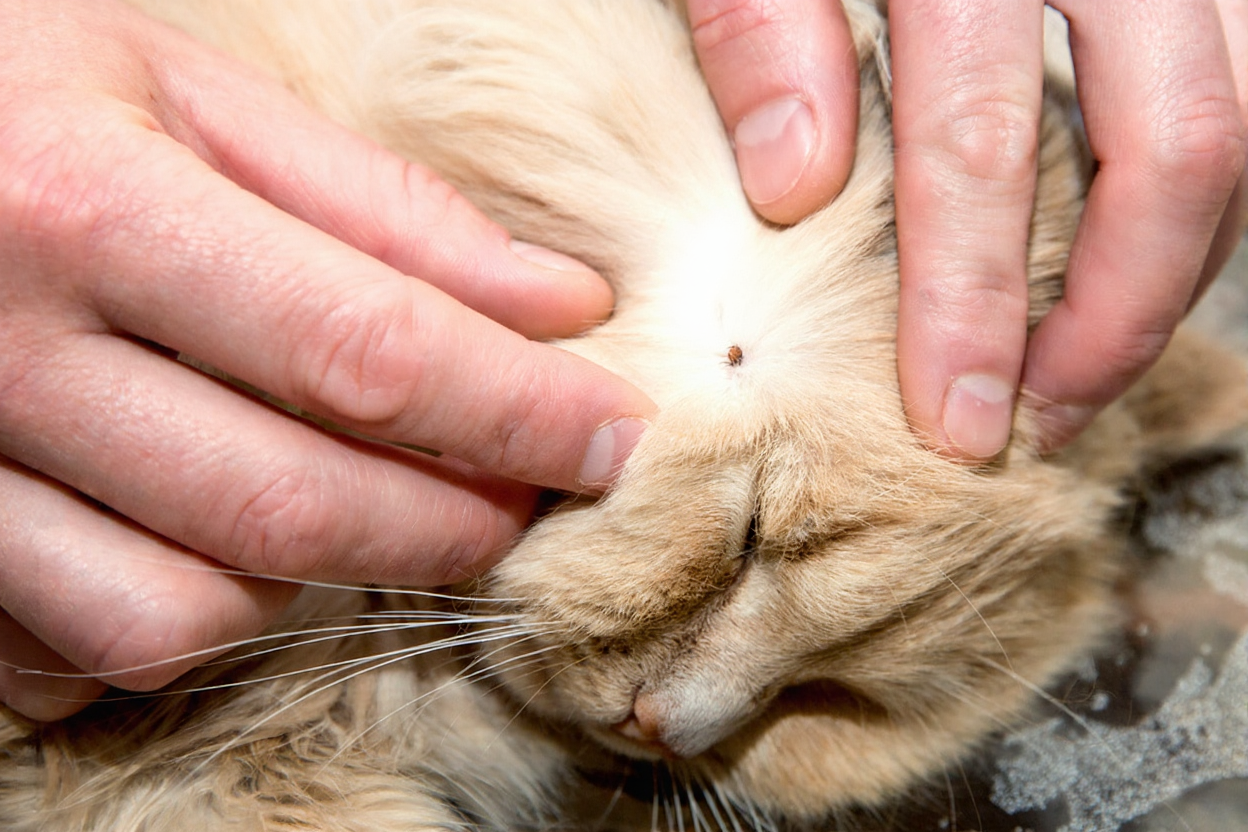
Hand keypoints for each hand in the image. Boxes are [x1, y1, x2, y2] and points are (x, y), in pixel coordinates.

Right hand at [0, 0, 654, 719]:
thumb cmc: (19, 93)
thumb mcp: (190, 95)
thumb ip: (382, 208)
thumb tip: (562, 306)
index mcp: (87, 204)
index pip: (361, 348)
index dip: (515, 412)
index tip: (613, 437)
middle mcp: (2, 355)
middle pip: (290, 504)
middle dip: (452, 525)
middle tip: (524, 493)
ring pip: (182, 613)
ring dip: (314, 585)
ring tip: (351, 500)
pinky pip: (78, 655)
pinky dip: (186, 619)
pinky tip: (219, 543)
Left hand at [689, 0, 1247, 458]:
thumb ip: (758, 21)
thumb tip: (799, 183)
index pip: (981, 135)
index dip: (971, 297)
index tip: (957, 418)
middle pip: (1176, 142)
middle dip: (1118, 313)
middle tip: (1044, 419)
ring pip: (1245, 111)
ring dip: (1182, 259)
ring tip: (1094, 359)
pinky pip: (1245, 70)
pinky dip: (1205, 177)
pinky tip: (1138, 244)